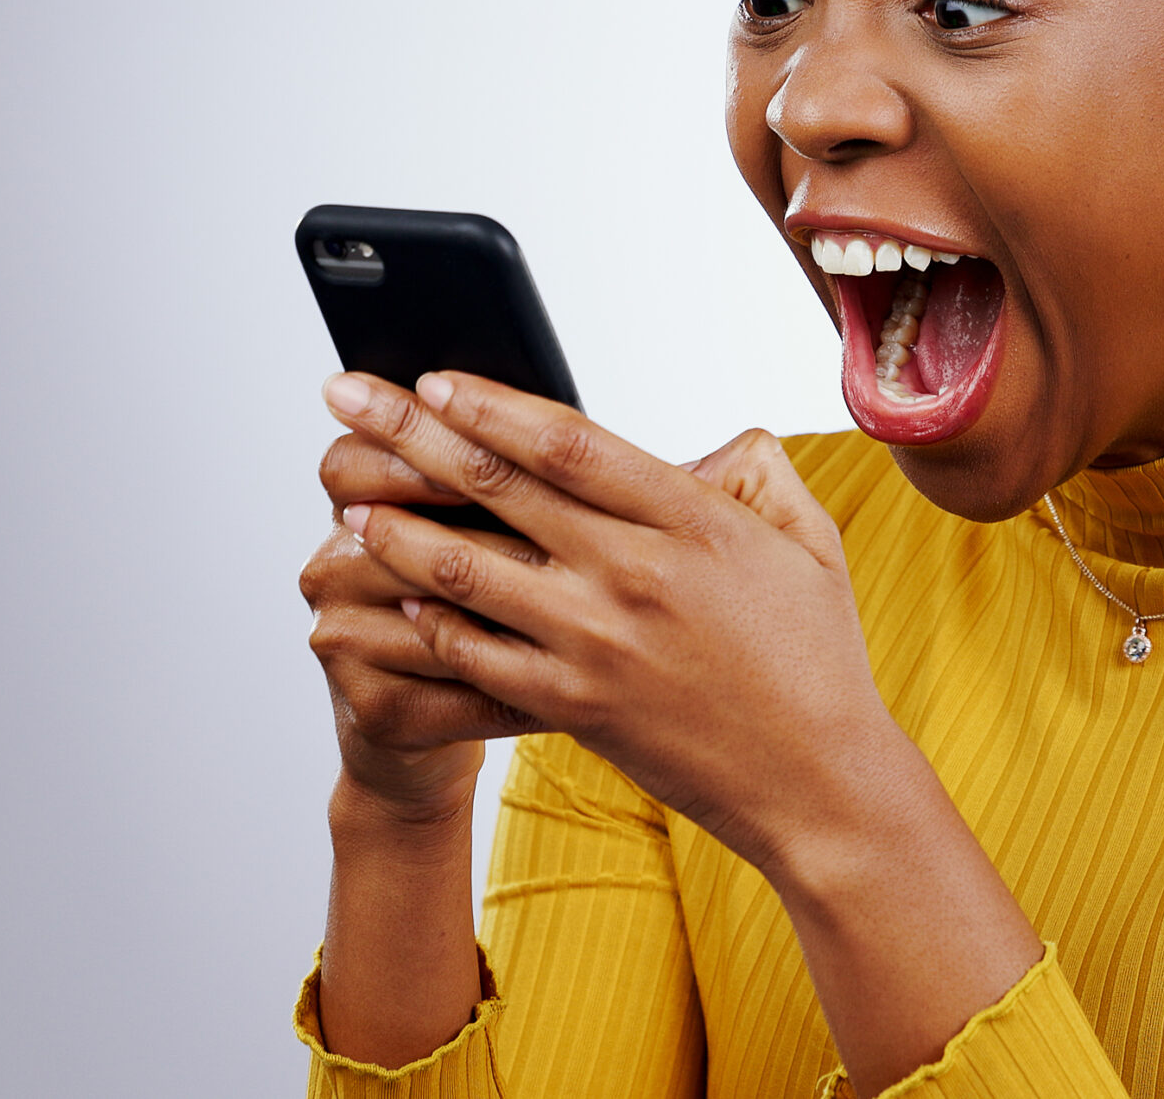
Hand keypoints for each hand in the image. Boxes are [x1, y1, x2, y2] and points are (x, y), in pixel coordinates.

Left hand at [320, 370, 907, 874]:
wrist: (818, 784)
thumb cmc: (817, 661)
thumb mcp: (811, 544)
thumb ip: (758, 475)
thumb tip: (713, 445)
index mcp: (693, 521)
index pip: (568, 443)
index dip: (491, 404)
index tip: (433, 379)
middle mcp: (634, 574)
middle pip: (497, 485)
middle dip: (409, 433)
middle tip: (346, 397)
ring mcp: (597, 643)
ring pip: (467, 568)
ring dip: (395, 529)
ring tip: (345, 503)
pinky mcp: (575, 707)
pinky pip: (478, 657)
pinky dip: (432, 623)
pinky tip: (397, 597)